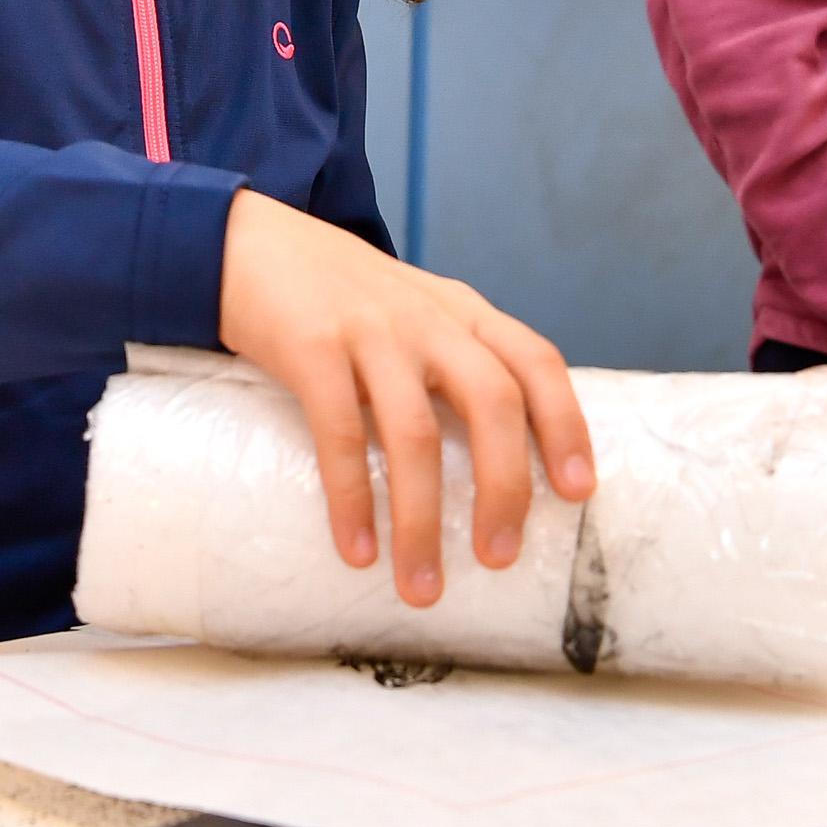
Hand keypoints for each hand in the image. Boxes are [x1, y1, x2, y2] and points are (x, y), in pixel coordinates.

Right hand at [215, 188, 595, 606]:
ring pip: (416, 432)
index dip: (566, 425)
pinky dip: (352, 499)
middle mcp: (426, 318)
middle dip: (504, 487)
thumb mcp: (410, 308)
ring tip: (421, 586)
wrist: (247, 241)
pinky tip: (357, 549)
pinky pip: (339, 434)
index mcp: (460, 311)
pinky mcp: (310, 346)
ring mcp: (369, 330)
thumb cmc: (336, 293)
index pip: (535, 362)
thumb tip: (492, 458)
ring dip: (423, 519)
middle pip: (492, 400)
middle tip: (499, 558)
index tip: (579, 491)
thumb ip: (451, 357)